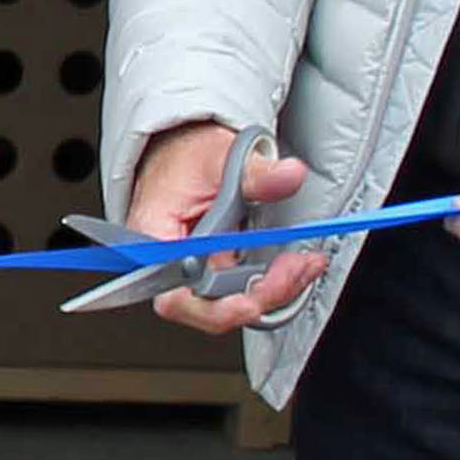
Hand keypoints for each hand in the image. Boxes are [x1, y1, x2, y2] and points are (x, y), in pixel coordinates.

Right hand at [128, 117, 325, 333]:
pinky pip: (242, 290)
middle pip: (209, 306)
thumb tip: (287, 175)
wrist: (182, 152)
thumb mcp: (218, 156)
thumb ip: (254, 172)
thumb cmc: (183, 158)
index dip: (213, 307)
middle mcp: (170, 264)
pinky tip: (295, 265)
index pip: (174, 294)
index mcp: (155, 239)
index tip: (249, 301)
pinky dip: (273, 281)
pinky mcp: (216, 270)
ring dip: (273, 289)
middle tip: (294, 269)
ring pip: (232, 303)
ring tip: (304, 264)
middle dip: (258, 295)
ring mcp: (195, 271)